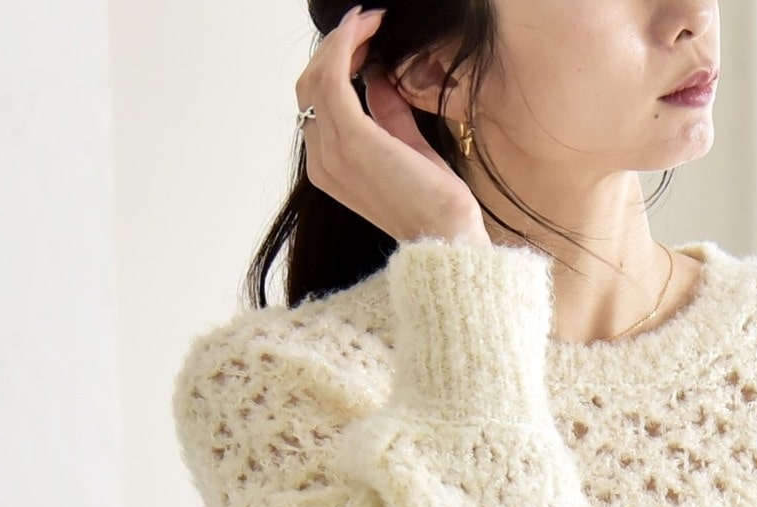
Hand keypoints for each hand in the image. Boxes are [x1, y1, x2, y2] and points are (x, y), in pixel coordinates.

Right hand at [294, 6, 490, 246]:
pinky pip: (333, 78)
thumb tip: (378, 77)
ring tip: (371, 21)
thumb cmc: (434, 202)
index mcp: (330, 167)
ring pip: (317, 76)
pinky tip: (369, 29)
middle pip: (309, 84)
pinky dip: (347, 45)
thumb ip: (388, 114)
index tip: (364, 37)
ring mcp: (333, 152)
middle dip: (336, 46)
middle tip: (368, 22)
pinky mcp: (352, 140)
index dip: (335, 63)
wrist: (448, 234)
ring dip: (342, 40)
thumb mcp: (407, 148)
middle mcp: (322, 161)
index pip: (316, 102)